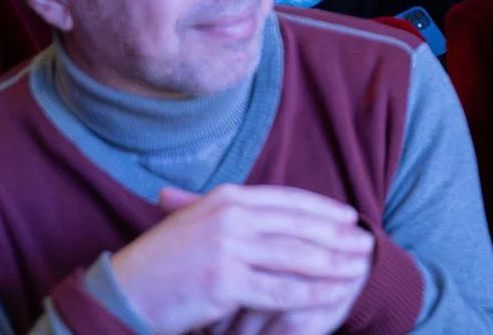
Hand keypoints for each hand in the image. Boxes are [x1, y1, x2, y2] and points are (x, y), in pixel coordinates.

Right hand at [108, 184, 372, 334]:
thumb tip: (270, 213)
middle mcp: (230, 216)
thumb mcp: (197, 225)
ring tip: (360, 268)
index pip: (286, 200)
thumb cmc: (162, 264)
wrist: (124, 294)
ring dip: (333, 262)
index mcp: (225, 197)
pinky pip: (280, 288)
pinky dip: (312, 292)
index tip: (350, 217)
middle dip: (336, 235)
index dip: (322, 209)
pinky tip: (334, 295)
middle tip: (367, 243)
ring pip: (295, 255)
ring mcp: (228, 247)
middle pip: (297, 225)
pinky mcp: (225, 281)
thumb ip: (233, 215)